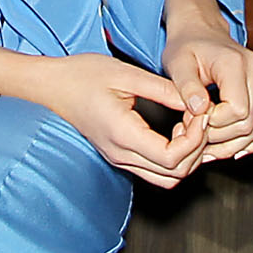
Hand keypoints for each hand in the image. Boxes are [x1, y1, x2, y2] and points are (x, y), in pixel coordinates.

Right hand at [21, 53, 207, 189]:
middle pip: (174, 174)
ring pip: (167, 179)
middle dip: (196, 149)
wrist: (53, 85)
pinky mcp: (119, 156)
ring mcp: (119, 159)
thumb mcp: (126, 74)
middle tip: (199, 118)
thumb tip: (196, 102)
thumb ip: (163, 90)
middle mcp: (121, 154)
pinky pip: (155, 170)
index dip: (195, 140)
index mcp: (123, 134)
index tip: (199, 114)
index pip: (172, 158)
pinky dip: (174, 158)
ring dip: (186, 157)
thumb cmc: (82, 75)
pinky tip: (176, 132)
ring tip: (189, 126)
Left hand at [161, 0, 252, 164]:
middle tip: (197, 137)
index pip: (237, 110)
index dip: (214, 125)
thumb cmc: (187, 46)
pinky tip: (235, 150)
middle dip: (222, 138)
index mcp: (236, 62)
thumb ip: (187, 87)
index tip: (193, 121)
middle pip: (250, 123)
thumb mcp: (176, 63)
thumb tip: (200, 110)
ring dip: (236, 145)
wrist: (199, 32)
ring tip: (211, 149)